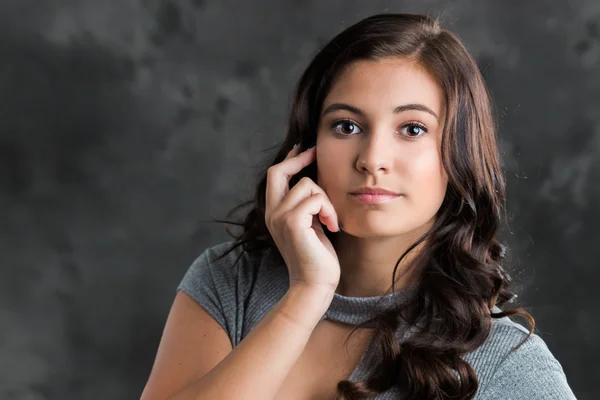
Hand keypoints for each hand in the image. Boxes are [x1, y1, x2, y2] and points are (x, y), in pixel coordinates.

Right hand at [265, 144, 340, 292]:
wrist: (314, 284)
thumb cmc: (317, 257)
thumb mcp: (310, 224)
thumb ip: (306, 205)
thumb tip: (316, 181)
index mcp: (274, 212)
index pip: (276, 175)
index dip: (290, 159)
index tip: (306, 149)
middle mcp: (272, 213)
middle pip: (279, 171)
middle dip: (300, 158)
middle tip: (316, 154)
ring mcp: (280, 217)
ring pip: (307, 185)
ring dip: (326, 200)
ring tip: (330, 219)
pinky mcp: (292, 222)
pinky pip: (315, 198)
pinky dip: (329, 210)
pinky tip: (332, 226)